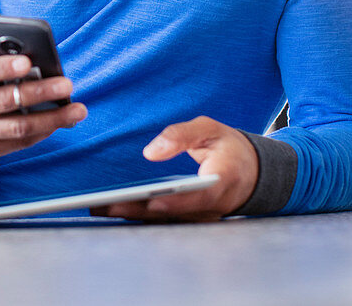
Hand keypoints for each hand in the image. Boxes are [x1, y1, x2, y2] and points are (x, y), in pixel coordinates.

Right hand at [0, 54, 86, 159]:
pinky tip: (61, 121)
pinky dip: (43, 131)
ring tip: (77, 110)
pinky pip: (20, 142)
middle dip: (38, 92)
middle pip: (3, 102)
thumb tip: (38, 62)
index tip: (28, 62)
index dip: (3, 68)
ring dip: (51, 118)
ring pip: (17, 127)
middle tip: (66, 84)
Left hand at [91, 116, 257, 221]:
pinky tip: (115, 209)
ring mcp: (202, 216)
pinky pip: (165, 220)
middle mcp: (213, 206)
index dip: (176, 202)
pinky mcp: (191, 219)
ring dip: (133, 216)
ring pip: (166, 221)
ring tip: (99, 207)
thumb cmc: (228, 146)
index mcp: (224, 180)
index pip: (199, 197)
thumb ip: (182, 134)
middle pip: (174, 214)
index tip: (153, 203)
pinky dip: (140, 216)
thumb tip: (151, 152)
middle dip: (138, 211)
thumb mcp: (210, 129)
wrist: (252, 170)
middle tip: (105, 206)